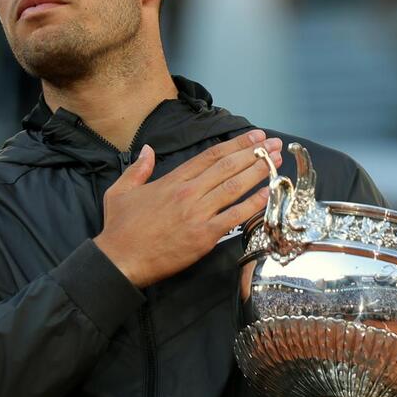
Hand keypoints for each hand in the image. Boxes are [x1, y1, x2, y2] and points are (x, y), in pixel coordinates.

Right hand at [94, 129, 281, 287]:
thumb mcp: (120, 191)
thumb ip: (137, 168)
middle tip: (274, 144)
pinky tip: (268, 194)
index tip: (254, 137)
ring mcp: (198, 214)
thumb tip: (147, 150)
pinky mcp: (204, 236)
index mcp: (172, 180)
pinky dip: (253, 204)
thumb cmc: (120, 228)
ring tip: (276, 162)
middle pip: (228, 167)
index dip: (235, 144)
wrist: (120, 260)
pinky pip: (235, 217)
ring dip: (259, 172)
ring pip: (234, 187)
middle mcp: (189, 193)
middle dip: (255, 153)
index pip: (210, 156)